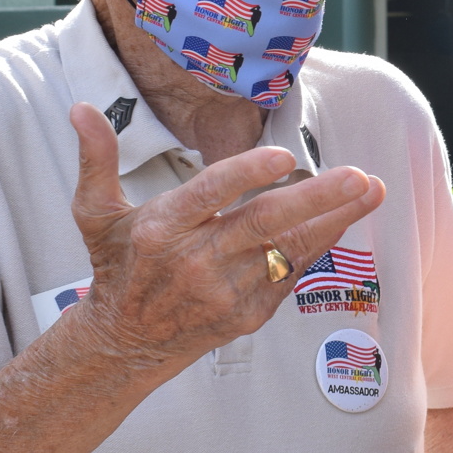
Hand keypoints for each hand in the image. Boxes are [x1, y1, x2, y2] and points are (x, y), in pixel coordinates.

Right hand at [67, 102, 385, 365]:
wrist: (123, 343)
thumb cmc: (116, 267)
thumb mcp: (94, 213)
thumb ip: (96, 159)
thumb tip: (82, 108)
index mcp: (163, 230)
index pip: (211, 195)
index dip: (247, 174)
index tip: (284, 156)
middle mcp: (196, 262)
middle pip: (263, 224)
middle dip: (317, 199)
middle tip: (359, 177)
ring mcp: (225, 292)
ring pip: (288, 250)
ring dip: (335, 221)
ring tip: (371, 192)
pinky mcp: (247, 315)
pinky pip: (291, 275)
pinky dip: (319, 246)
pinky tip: (345, 220)